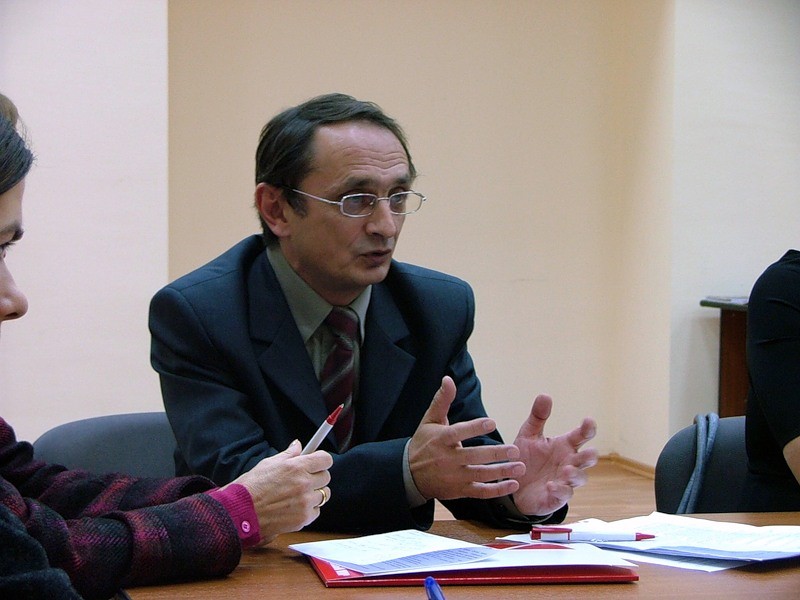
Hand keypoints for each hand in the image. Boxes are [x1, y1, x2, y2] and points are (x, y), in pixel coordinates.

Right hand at [229, 440, 331, 544]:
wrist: (241, 512)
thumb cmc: (251, 487)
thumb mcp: (268, 463)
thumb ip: (288, 454)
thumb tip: (298, 445)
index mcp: (297, 466)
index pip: (325, 459)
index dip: (321, 460)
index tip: (317, 462)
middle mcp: (305, 483)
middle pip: (326, 477)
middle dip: (317, 477)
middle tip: (304, 479)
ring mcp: (305, 502)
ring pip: (323, 495)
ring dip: (314, 494)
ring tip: (298, 495)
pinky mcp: (304, 518)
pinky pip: (316, 511)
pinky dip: (309, 510)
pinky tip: (295, 507)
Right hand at [408, 376, 525, 500]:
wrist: (409, 475)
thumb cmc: (423, 443)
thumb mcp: (430, 420)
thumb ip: (442, 400)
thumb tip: (448, 379)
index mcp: (441, 439)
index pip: (459, 432)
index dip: (475, 428)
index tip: (492, 423)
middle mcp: (447, 459)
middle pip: (474, 456)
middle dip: (496, 454)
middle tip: (515, 450)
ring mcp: (454, 477)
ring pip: (480, 474)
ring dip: (501, 472)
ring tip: (520, 468)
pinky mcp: (459, 490)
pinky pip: (480, 492)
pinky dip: (497, 490)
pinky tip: (512, 485)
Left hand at [511, 394, 596, 515]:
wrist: (513, 485)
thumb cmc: (527, 458)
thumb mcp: (528, 435)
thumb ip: (537, 417)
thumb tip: (545, 395)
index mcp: (565, 445)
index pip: (582, 435)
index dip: (588, 428)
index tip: (588, 421)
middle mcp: (569, 462)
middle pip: (588, 459)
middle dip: (591, 456)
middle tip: (588, 452)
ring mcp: (565, 481)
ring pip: (580, 478)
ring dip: (575, 474)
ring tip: (566, 470)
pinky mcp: (556, 497)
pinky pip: (563, 495)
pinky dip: (560, 491)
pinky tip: (552, 486)